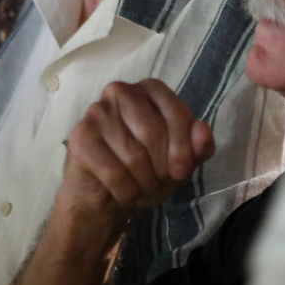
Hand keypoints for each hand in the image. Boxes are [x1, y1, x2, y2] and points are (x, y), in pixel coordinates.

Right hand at [53, 80, 214, 236]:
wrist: (104, 195)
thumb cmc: (145, 171)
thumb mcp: (178, 162)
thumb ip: (197, 146)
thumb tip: (203, 130)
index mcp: (149, 89)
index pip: (176, 112)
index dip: (183, 147)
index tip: (181, 171)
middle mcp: (120, 91)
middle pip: (153, 132)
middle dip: (160, 167)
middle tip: (156, 182)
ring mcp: (97, 111)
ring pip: (133, 155)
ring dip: (144, 184)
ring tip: (140, 188)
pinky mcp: (80, 137)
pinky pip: (114, 171)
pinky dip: (125, 192)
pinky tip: (122, 193)